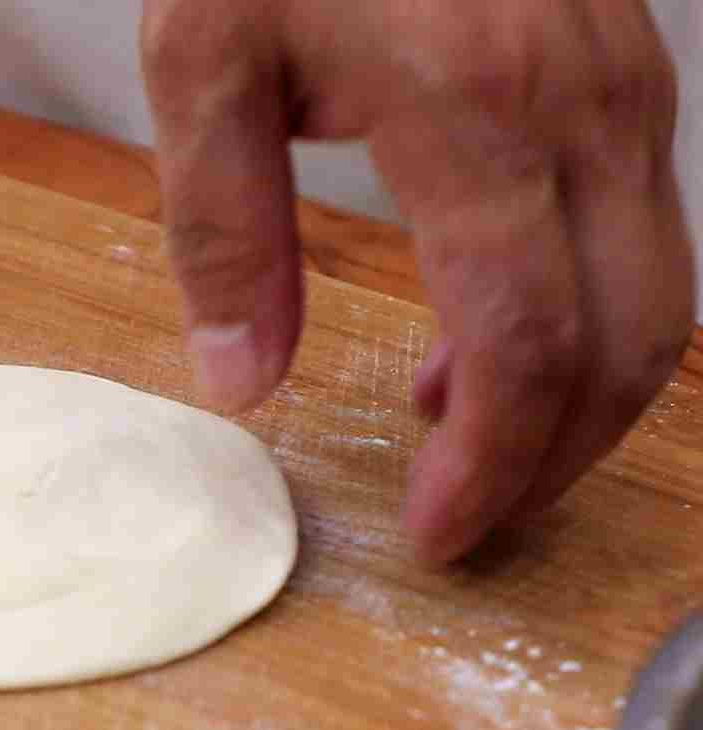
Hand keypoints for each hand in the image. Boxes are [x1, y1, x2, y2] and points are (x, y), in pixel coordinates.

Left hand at [141, 0, 695, 563]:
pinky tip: (484, 344)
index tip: (437, 536)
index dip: (494, 466)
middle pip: (631, 342)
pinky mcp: (628, 78)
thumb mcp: (203, 63)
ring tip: (461, 446)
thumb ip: (223, 231)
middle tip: (468, 521)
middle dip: (556, 460)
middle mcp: (586, 107)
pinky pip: (644, 236)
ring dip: (578, 401)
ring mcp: (626, 88)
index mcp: (477, 111)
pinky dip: (587, 321)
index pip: (528, 341)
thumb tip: (244, 383)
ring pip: (662, 298)